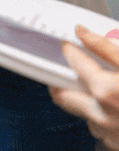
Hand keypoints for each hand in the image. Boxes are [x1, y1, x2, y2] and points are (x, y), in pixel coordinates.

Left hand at [51, 25, 118, 149]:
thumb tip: (83, 33)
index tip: (71, 44)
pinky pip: (98, 127)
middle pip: (61, 94)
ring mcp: (107, 132)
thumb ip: (107, 48)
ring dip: (84, 99)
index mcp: (105, 90)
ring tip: (98, 87)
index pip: (73, 62)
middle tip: (67, 68)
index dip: (70, 49)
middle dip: (60, 79)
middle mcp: (101, 114)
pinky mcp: (114, 145)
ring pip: (81, 112)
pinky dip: (102, 115)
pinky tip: (118, 108)